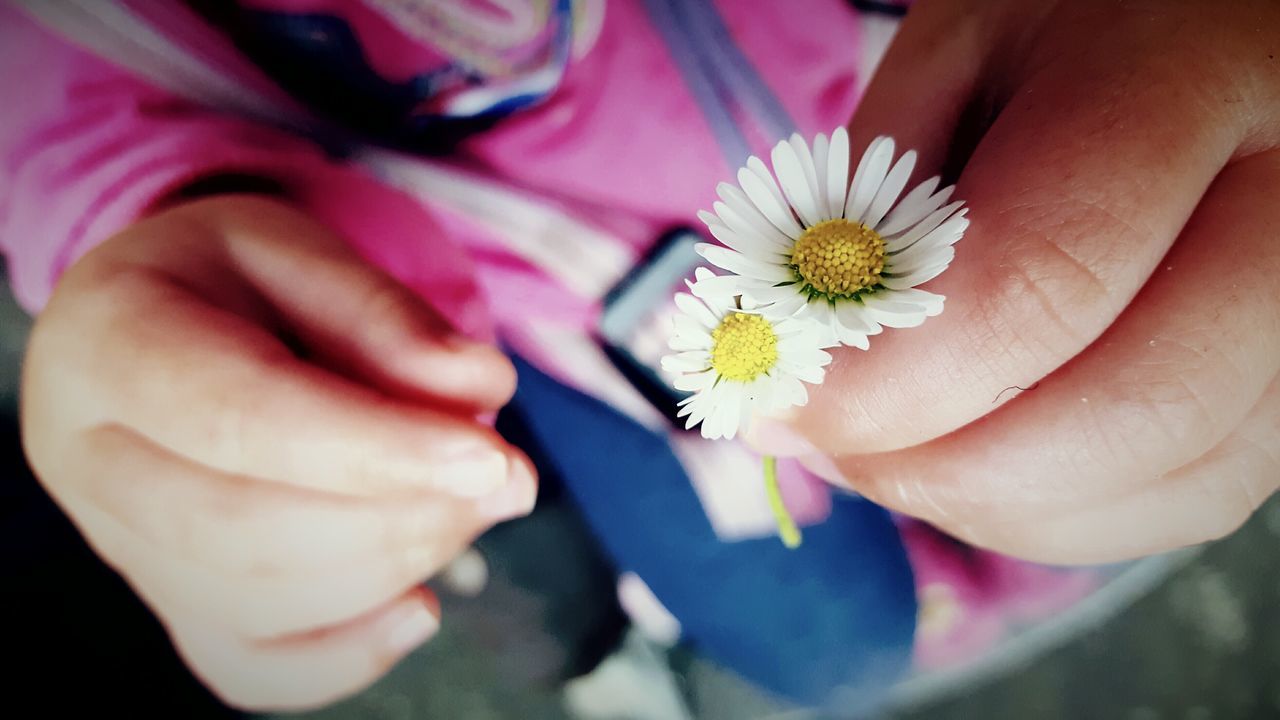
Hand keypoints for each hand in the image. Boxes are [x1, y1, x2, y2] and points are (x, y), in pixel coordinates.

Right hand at [21, 195, 535, 708]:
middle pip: (247, 531)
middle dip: (402, 517)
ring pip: (255, 606)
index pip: (242, 419)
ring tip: (472, 505)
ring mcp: (120, 547)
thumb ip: (386, 315)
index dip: (378, 451)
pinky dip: (346, 657)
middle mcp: (88, 461)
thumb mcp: (301, 246)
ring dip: (394, 569)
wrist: (165, 317)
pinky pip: (249, 668)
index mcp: (106, 345)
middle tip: (504, 478)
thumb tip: (480, 391)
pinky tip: (419, 608)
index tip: (490, 462)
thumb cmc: (233, 276)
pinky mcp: (169, 601)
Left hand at [754, 0, 1279, 562]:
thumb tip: (790, 376)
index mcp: (1197, 75)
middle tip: (829, 437)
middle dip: (941, 459)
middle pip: (1135, 405)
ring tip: (888, 440)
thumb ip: (872, 212)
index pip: (1046, 272)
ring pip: (1167, 479)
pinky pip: (1185, 500)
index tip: (787, 399)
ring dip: (987, 497)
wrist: (1189, 32)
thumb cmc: (1055, 37)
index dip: (896, 374)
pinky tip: (970, 454)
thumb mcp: (943, 70)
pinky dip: (1048, 510)